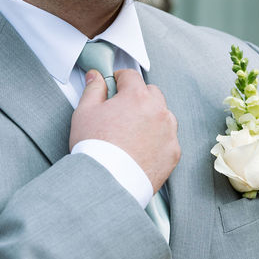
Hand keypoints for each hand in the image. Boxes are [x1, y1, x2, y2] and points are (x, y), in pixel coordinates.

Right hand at [70, 69, 179, 191]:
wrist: (107, 183)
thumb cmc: (95, 148)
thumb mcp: (85, 113)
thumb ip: (93, 90)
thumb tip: (96, 77)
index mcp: (137, 97)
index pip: (131, 76)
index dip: (119, 79)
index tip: (115, 85)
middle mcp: (158, 111)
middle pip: (151, 93)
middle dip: (138, 97)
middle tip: (122, 110)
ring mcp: (169, 133)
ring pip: (163, 115)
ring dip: (151, 117)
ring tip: (132, 132)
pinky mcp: (173, 153)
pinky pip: (168, 138)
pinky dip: (158, 140)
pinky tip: (141, 148)